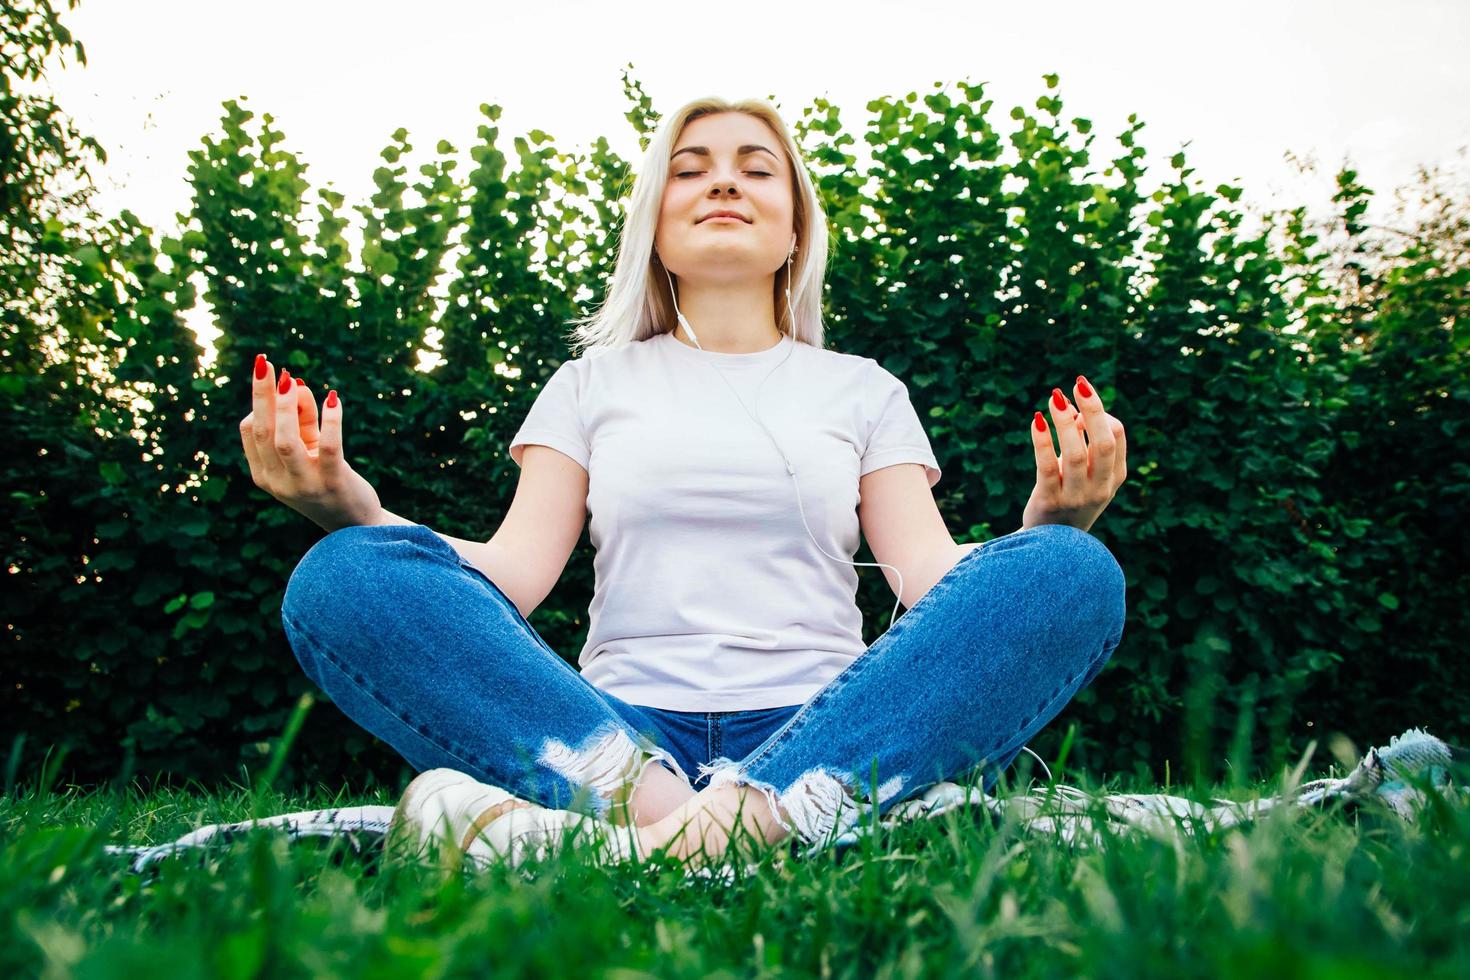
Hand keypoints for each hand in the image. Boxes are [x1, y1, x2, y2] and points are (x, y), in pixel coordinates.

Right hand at [239, 354, 382, 531]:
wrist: (356, 524)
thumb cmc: (327, 480)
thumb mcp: (309, 450)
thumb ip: (302, 419)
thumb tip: (296, 383)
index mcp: (264, 474)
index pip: (251, 431)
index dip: (259, 401)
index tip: (271, 375)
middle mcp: (278, 481)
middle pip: (263, 432)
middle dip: (262, 395)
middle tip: (266, 363)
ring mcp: (304, 485)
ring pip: (285, 441)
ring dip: (287, 408)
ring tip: (292, 380)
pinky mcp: (333, 483)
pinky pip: (328, 447)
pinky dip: (330, 421)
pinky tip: (333, 399)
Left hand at [1021, 375, 1126, 532]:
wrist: (1050, 548)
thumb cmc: (1067, 500)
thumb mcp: (1085, 473)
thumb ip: (1082, 442)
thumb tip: (1068, 405)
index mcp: (1114, 477)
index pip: (1116, 436)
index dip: (1099, 412)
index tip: (1078, 400)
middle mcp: (1101, 488)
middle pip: (1103, 442)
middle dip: (1093, 409)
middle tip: (1078, 384)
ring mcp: (1077, 498)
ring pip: (1077, 454)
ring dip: (1066, 422)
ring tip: (1054, 398)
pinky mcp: (1050, 503)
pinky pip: (1048, 467)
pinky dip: (1043, 442)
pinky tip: (1036, 421)